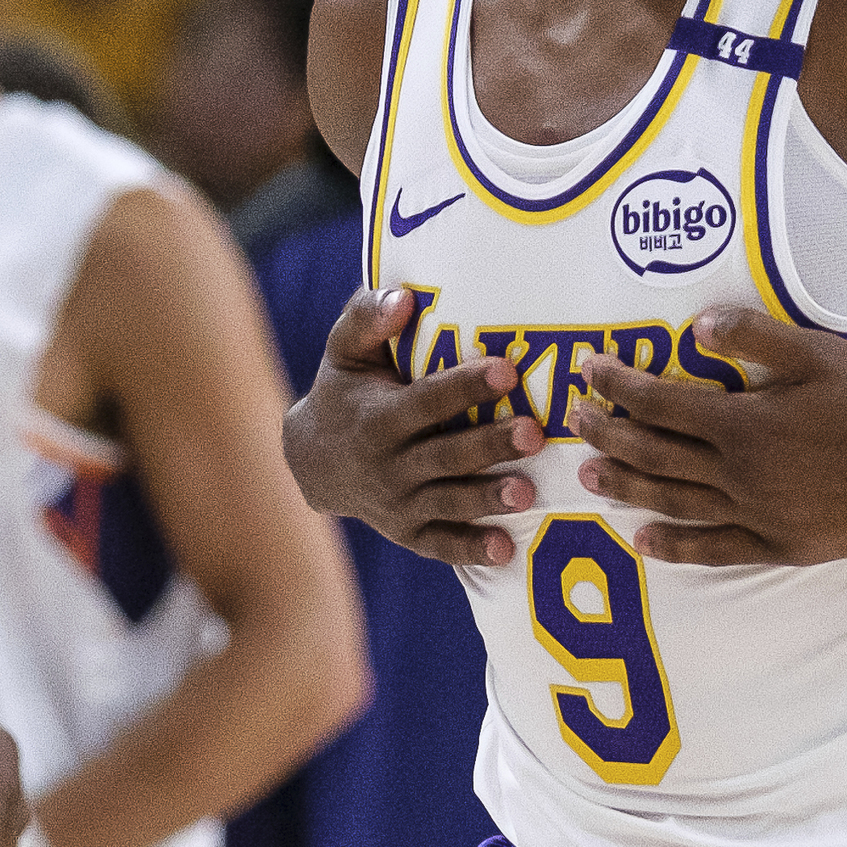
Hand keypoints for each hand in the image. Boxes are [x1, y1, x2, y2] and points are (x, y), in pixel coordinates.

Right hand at [283, 287, 535, 565]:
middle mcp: (388, 465)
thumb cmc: (343, 392)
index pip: (426, 401)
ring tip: (528, 493)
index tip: (506, 370)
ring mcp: (398, 503)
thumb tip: (402, 297)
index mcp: (378, 418)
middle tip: (534, 433)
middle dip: (489, 444)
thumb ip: (367, 318)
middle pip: (445, 455)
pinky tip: (505, 549)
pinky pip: (439, 544)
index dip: (465, 386)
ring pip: (448, 502)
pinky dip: (469, 549)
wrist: (313, 462)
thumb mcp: (344, 352)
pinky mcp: (407, 532)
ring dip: (487, 499)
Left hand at [569, 308, 846, 565]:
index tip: (587, 372)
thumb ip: (753, 336)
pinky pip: (714, 549)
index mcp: (743, 422)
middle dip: (608, 434)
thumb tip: (696, 326)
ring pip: (674, 501)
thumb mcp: (817, 352)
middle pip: (655, 453)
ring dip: (627, 488)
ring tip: (588, 478)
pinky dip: (675, 546)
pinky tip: (644, 541)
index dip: (619, 385)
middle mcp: (738, 472)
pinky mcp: (776, 544)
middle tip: (573, 422)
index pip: (661, 402)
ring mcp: (755, 513)